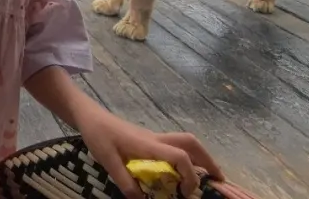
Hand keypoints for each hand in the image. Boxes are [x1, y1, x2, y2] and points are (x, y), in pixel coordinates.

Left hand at [78, 109, 223, 198]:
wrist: (90, 117)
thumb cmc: (98, 136)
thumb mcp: (108, 161)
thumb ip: (125, 181)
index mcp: (149, 144)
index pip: (179, 156)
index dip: (189, 175)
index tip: (184, 193)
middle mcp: (156, 139)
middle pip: (191, 143)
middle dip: (208, 160)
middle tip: (218, 179)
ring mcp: (154, 138)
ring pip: (185, 142)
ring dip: (200, 157)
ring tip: (206, 176)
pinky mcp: (149, 140)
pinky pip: (175, 146)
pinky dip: (186, 157)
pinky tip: (181, 171)